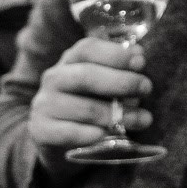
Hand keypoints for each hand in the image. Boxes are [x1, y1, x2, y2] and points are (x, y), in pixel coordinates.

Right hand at [27, 37, 153, 178]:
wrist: (59, 139)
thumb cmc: (89, 104)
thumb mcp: (105, 84)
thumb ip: (120, 69)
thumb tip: (138, 54)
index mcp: (69, 61)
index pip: (87, 49)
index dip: (115, 54)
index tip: (141, 62)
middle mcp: (53, 79)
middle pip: (86, 76)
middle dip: (121, 82)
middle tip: (146, 89)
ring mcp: (44, 105)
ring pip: (84, 108)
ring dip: (117, 115)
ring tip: (143, 120)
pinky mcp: (40, 130)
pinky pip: (68, 133)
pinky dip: (90, 134)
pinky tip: (105, 136)